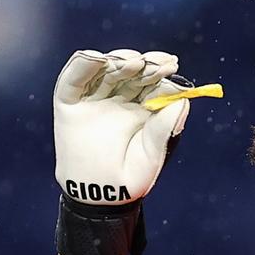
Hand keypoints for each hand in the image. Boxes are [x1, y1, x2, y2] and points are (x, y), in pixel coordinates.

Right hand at [53, 49, 190, 204]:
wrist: (99, 196)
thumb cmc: (131, 177)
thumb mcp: (153, 153)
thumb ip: (165, 126)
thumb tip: (183, 98)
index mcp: (144, 106)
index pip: (153, 79)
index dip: (161, 69)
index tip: (172, 65)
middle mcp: (120, 98)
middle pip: (131, 70)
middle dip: (145, 63)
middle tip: (155, 62)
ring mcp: (95, 98)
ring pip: (106, 69)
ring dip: (119, 60)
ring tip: (133, 62)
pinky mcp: (70, 102)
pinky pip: (75, 79)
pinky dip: (83, 64)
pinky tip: (97, 58)